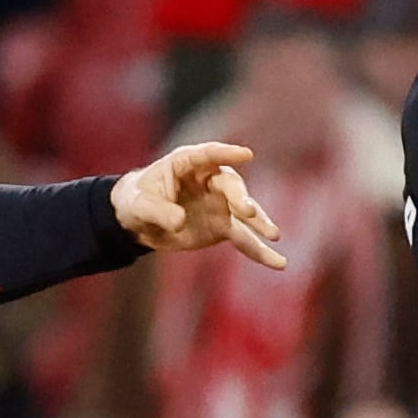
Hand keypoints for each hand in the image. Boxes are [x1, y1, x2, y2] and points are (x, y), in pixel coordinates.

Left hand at [113, 142, 288, 269]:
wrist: (140, 222)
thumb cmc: (138, 202)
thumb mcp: (140, 206)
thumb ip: (159, 211)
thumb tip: (180, 222)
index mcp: (186, 164)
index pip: (209, 155)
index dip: (227, 154)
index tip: (246, 155)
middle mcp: (209, 180)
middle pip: (230, 186)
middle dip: (241, 198)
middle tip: (248, 212)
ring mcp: (220, 204)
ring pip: (244, 212)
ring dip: (259, 223)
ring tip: (274, 236)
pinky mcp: (223, 227)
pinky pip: (244, 239)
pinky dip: (259, 251)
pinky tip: (278, 263)